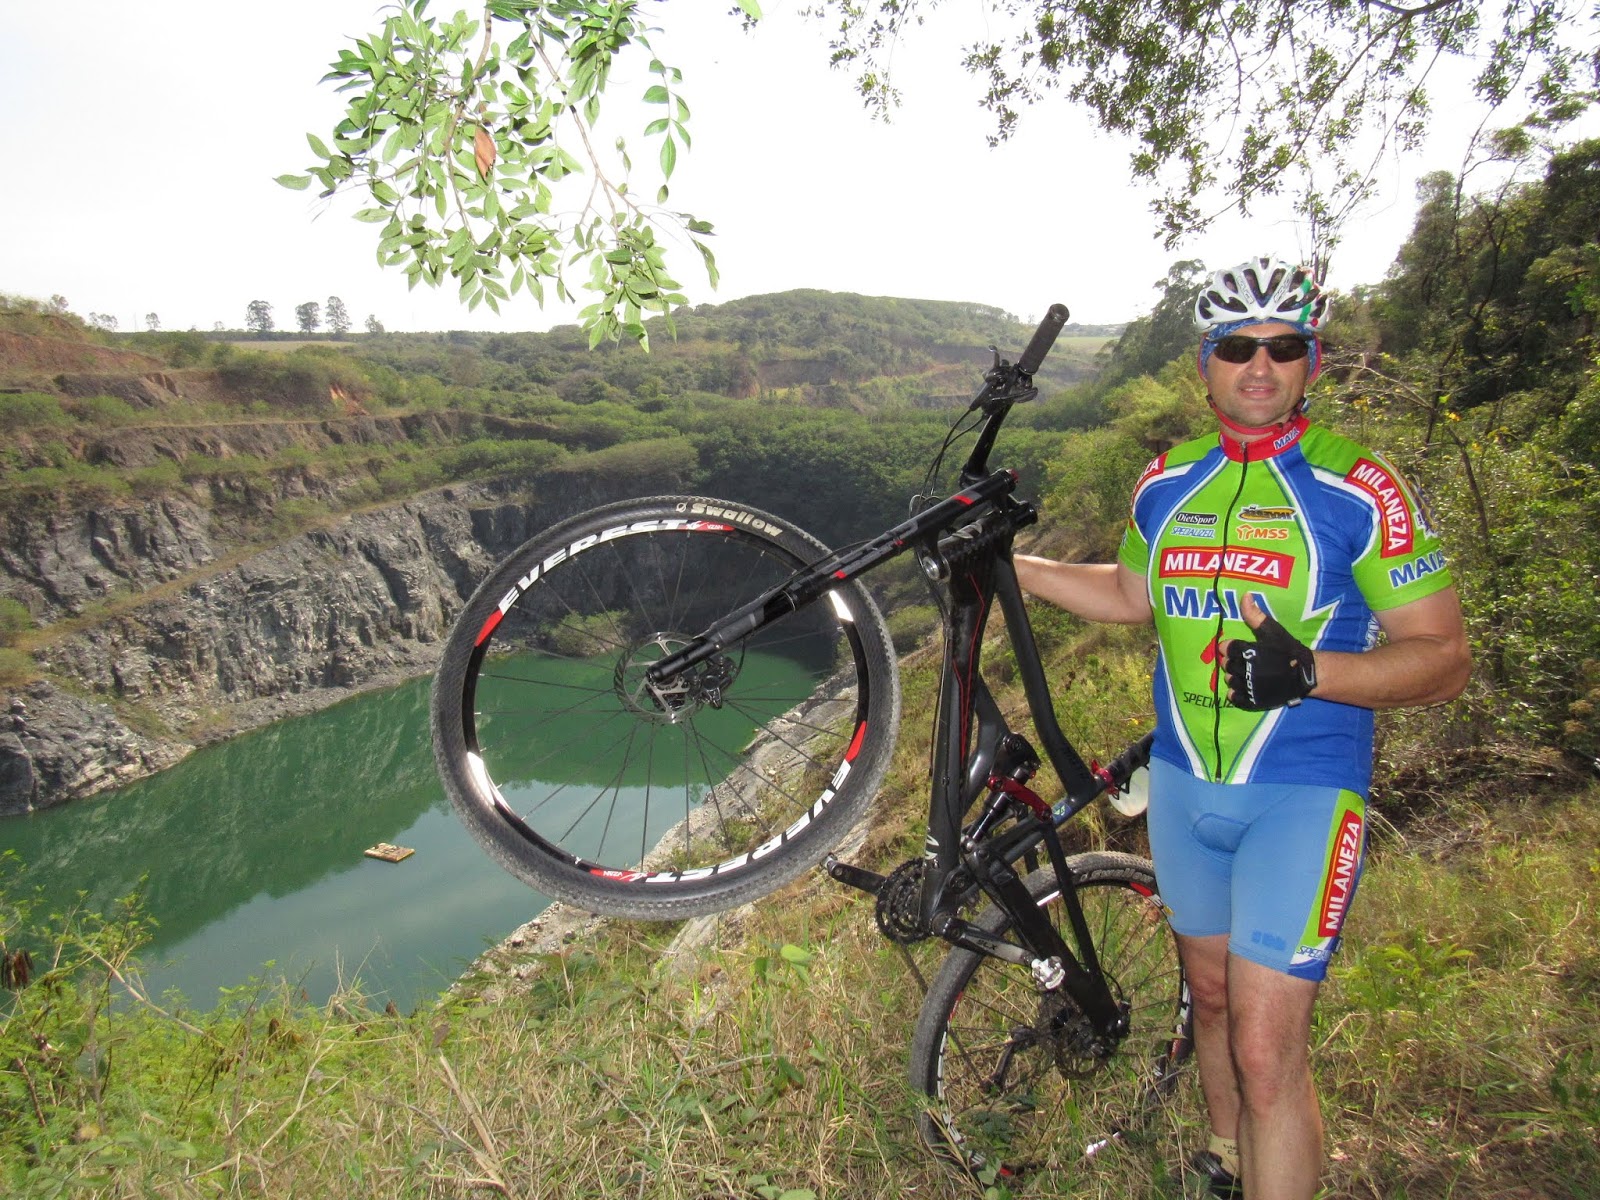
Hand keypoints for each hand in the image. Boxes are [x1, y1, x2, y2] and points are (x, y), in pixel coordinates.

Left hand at [1223, 594, 1316, 709]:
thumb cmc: (1288, 650)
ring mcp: (1249, 687)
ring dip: (1234, 676)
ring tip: (1244, 673)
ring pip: (1230, 681)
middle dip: (1231, 661)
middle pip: (1227, 664)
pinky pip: (1236, 698)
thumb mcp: (1273, 630)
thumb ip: (1255, 615)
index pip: (1226, 648)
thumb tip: (1245, 595)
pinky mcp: (1254, 700)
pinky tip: (1242, 688)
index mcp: (1248, 651)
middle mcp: (1246, 670)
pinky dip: (1236, 694)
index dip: (1228, 647)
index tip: (1234, 647)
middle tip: (1242, 660)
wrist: (1305, 674)